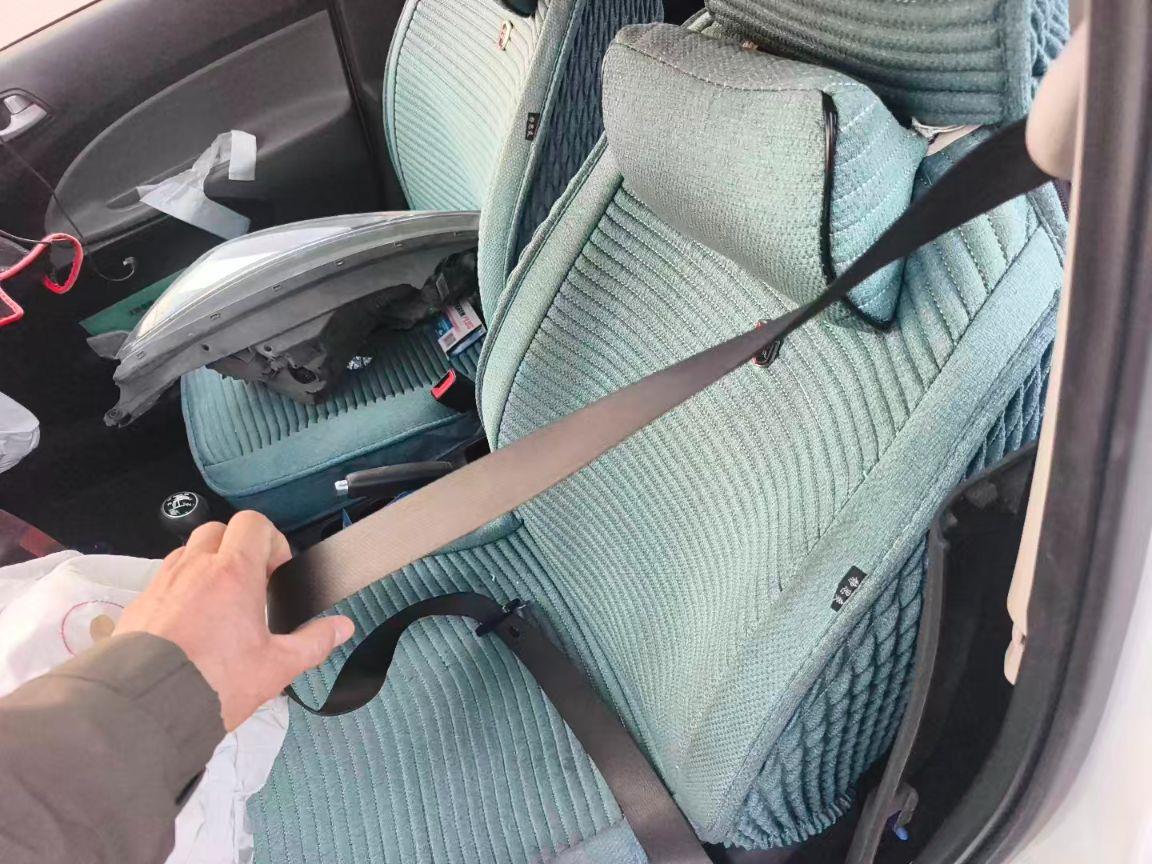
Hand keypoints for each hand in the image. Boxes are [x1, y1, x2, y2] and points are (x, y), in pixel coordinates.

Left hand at [115, 511, 354, 729]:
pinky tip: (188, 627)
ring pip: (186, 552)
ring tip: (218, 605)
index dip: (271, 541)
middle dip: (236, 548)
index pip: (253, 524)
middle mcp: (194, 568)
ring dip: (206, 566)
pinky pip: (163, 581)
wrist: (143, 709)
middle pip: (217, 530)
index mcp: (233, 573)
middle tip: (249, 584)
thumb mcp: (277, 667)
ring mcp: (162, 584)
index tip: (276, 573)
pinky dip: (179, 590)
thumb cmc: (213, 684)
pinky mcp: (138, 605)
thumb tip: (341, 627)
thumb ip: (313, 642)